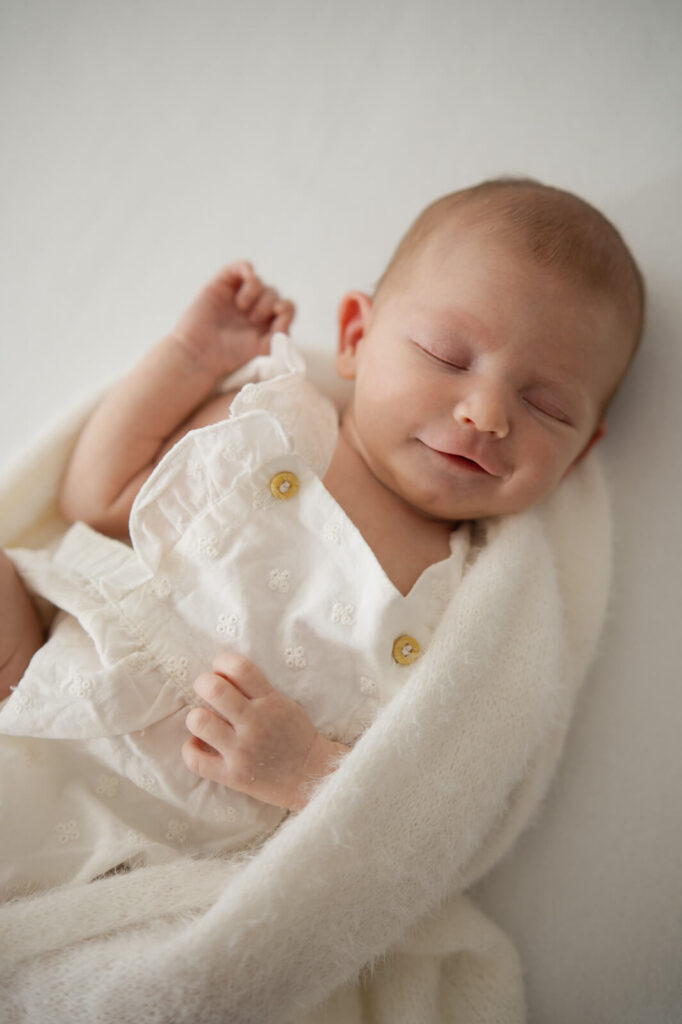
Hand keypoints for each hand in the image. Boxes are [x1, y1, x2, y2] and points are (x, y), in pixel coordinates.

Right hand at [171, 261, 294, 376]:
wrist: (201, 354)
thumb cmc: (231, 356)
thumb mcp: (264, 349)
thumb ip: (281, 332)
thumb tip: (284, 310)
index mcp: (266, 324)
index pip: (286, 307)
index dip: (285, 307)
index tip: (277, 312)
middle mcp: (254, 308)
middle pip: (273, 292)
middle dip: (266, 304)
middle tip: (252, 319)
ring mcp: (238, 295)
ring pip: (258, 281)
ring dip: (255, 291)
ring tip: (242, 306)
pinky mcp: (222, 284)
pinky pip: (240, 267)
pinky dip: (246, 268)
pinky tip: (247, 277)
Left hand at [182, 652, 347, 811]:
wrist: (313, 777)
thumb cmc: (297, 736)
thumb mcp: (285, 704)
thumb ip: (258, 691)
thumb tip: (222, 675)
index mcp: (270, 702)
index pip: (240, 668)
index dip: (223, 662)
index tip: (220, 669)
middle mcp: (255, 724)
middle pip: (214, 689)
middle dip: (203, 683)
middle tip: (206, 690)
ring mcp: (242, 751)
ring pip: (199, 722)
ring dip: (196, 717)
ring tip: (203, 720)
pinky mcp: (232, 776)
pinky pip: (195, 760)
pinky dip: (191, 749)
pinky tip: (199, 744)